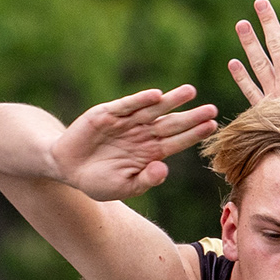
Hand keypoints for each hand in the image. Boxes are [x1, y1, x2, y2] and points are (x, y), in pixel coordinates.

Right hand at [48, 86, 215, 200]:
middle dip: (191, 117)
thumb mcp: (124, 187)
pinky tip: (156, 95)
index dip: (194, 134)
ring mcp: (126, 123)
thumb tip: (164, 169)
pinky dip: (141, 100)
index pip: (177, 142)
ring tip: (191, 91)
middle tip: (212, 109)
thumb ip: (145, 180)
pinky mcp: (108, 114)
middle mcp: (142, 135)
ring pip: (153, 110)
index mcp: (150, 153)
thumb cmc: (98, 180)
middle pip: (171, 124)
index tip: (212, 127)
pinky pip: (128, 105)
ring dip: (171, 101)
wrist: (67, 168)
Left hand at [227, 0, 279, 107]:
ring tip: (241, 24)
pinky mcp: (264, 110)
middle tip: (260, 2)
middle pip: (277, 45)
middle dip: (269, 22)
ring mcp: (273, 94)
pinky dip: (241, 77)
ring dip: (250, 43)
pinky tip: (233, 63)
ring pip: (259, 63)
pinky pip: (250, 91)